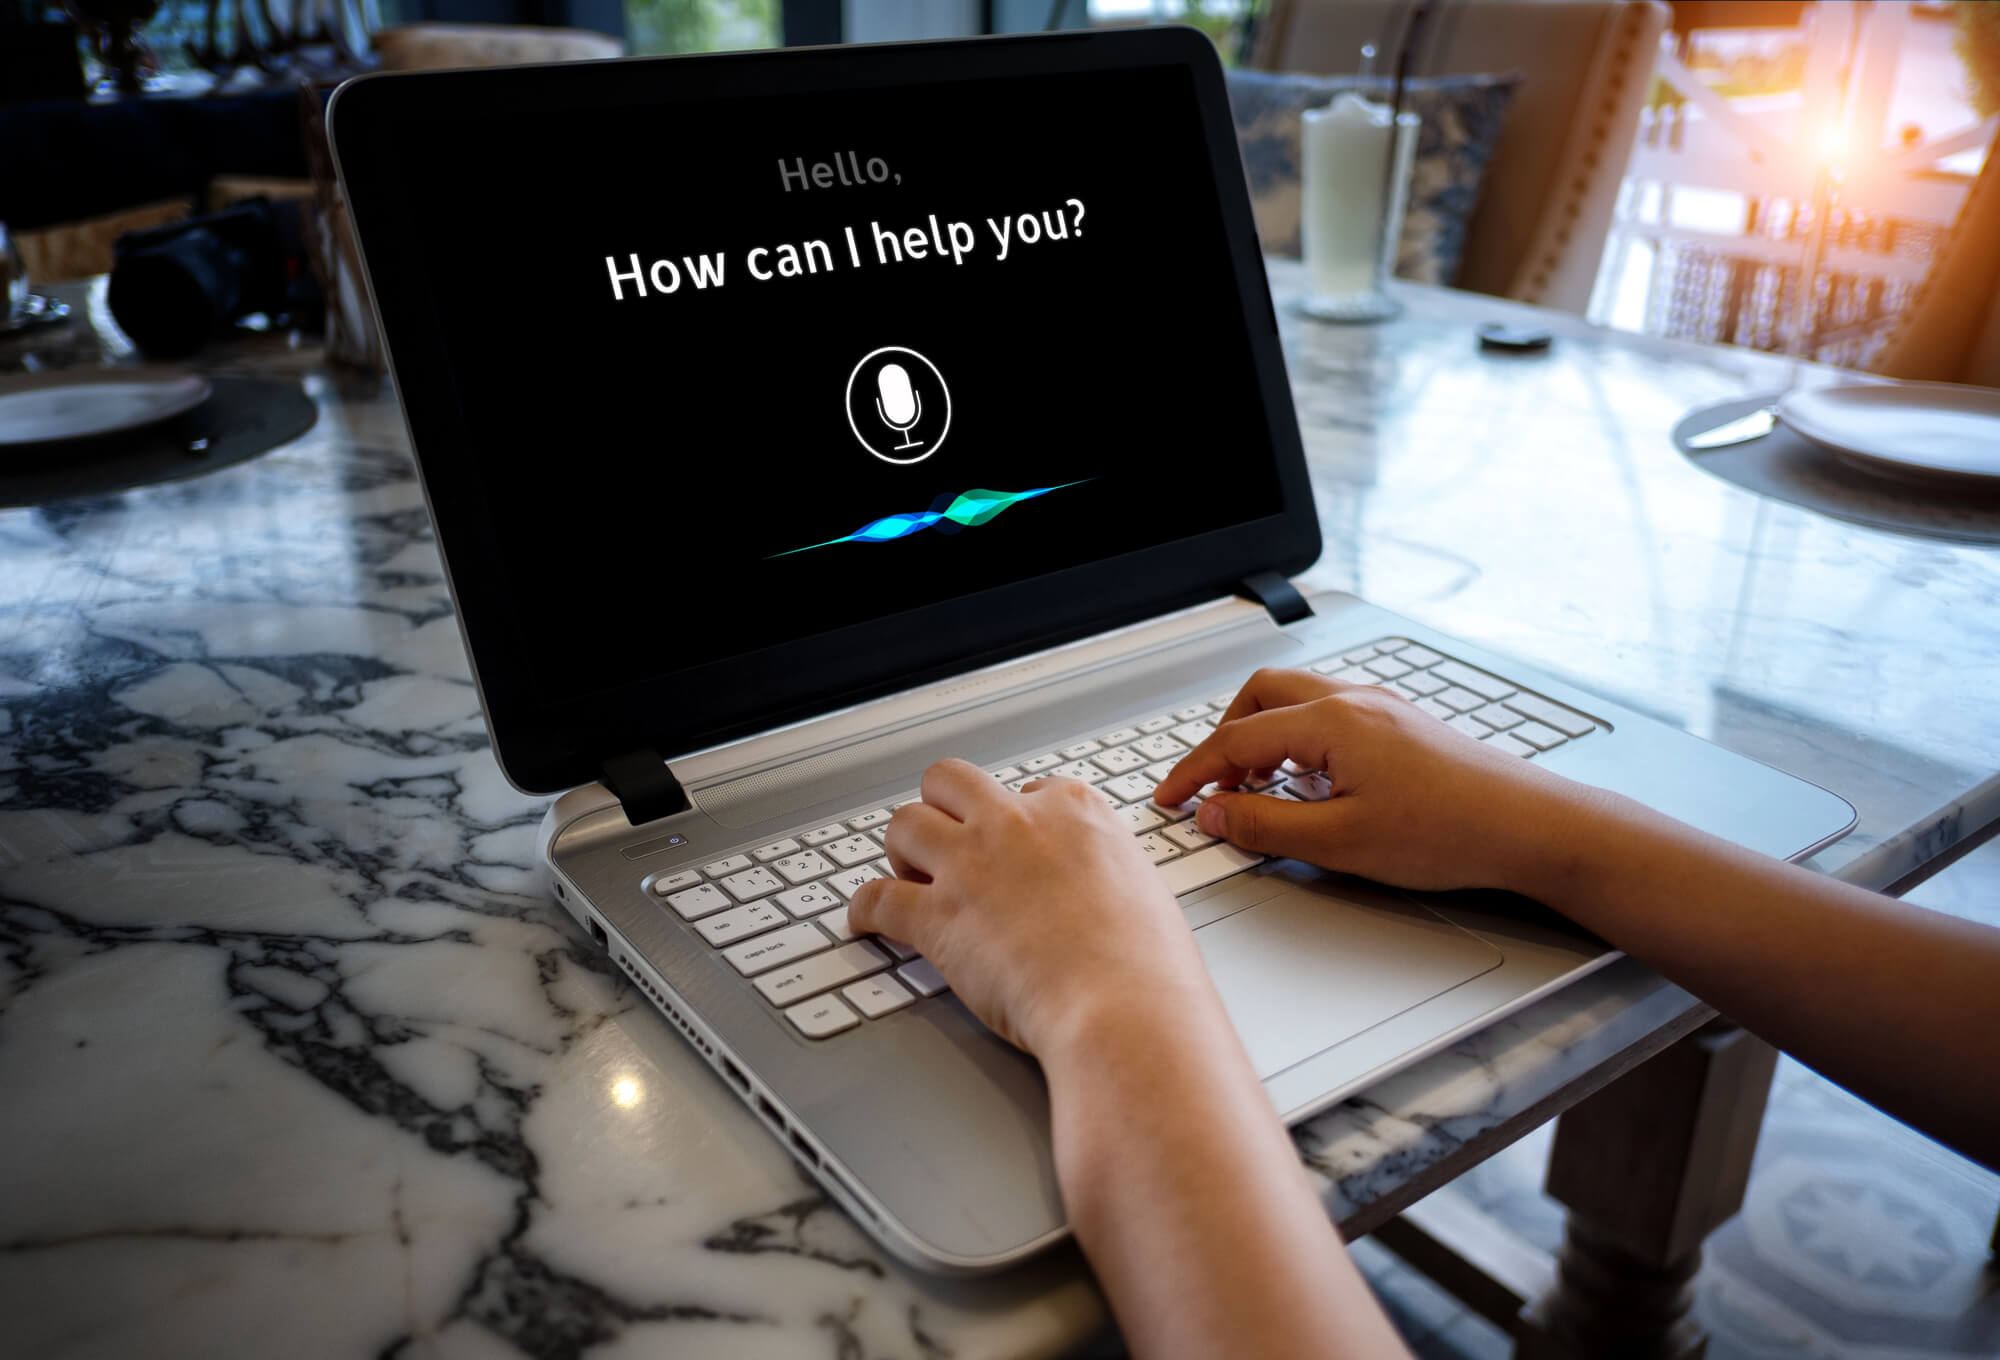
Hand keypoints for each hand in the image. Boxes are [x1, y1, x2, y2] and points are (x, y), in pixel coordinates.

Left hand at [848, 757, 1214, 1055]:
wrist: (1122, 1007)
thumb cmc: (1145, 966)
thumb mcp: (1143, 890)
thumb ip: (1107, 874)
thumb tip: (1098, 890)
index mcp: (1076, 811)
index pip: (1030, 790)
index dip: (1015, 819)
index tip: (1012, 843)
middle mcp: (1017, 824)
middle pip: (951, 781)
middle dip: (942, 808)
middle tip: (944, 842)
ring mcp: (971, 865)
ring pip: (905, 823)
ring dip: (901, 850)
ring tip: (906, 876)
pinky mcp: (936, 916)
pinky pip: (877, 899)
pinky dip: (864, 910)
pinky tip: (864, 921)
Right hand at [1152, 668, 1600, 894]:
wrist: (1530, 827)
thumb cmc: (1450, 831)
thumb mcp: (1340, 843)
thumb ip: (1266, 827)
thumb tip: (1216, 814)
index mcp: (1332, 721)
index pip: (1236, 738)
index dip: (1194, 773)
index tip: (1172, 799)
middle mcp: (1355, 701)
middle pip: (1263, 696)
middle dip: (1226, 738)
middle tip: (1213, 787)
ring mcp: (1382, 708)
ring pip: (1299, 702)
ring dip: (1264, 738)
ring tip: (1259, 791)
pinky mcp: (1403, 725)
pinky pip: (1331, 716)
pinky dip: (1301, 742)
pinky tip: (1313, 788)